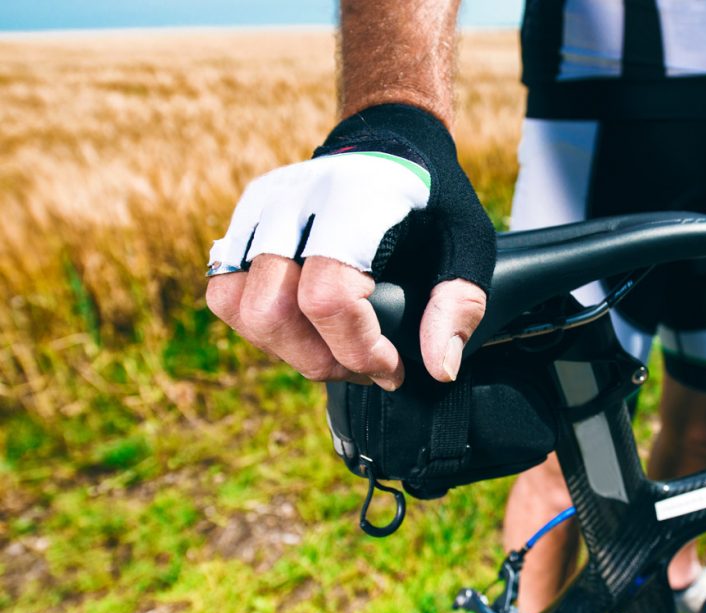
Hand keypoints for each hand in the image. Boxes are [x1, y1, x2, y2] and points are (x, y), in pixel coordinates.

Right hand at [205, 105, 495, 389]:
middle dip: (320, 360)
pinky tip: (309, 330)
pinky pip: (226, 292)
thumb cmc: (432, 197)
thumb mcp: (469, 242)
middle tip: (365, 367)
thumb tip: (439, 368)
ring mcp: (258, 211)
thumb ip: (459, 304)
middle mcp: (291, 202)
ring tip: (336, 353)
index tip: (391, 367)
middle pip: (270, 311)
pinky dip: (263, 327)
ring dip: (286, 350)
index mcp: (351, 202)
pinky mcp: (242, 224)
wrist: (390, 142)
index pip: (326, 297)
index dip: (356, 349)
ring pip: (236, 306)